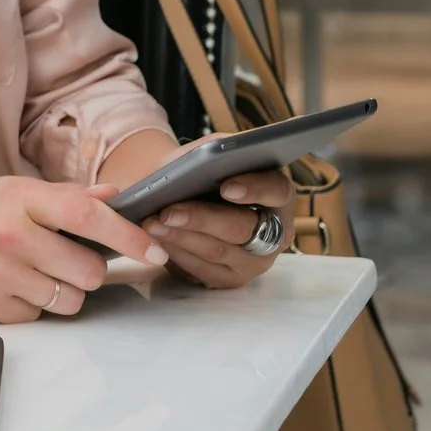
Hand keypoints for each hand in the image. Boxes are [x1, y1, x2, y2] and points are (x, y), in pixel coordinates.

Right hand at [0, 176, 172, 323]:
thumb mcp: (17, 193)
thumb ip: (68, 196)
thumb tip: (117, 196)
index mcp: (20, 198)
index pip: (86, 215)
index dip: (127, 235)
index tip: (154, 251)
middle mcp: (7, 234)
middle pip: (87, 270)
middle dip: (88, 271)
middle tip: (66, 261)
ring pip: (69, 300)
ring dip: (63, 291)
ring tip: (35, 274)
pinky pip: (39, 316)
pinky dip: (34, 305)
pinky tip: (12, 287)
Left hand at [143, 167, 294, 289]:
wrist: (186, 194)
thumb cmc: (202, 171)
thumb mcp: (210, 152)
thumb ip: (214, 152)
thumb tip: (203, 160)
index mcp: (278, 193)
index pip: (277, 191)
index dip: (254, 189)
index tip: (225, 187)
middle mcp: (277, 231)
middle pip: (241, 228)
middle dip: (201, 219)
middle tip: (167, 211)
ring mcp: (257, 260)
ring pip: (218, 251)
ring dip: (180, 237)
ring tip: (152, 223)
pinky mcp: (232, 278)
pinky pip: (203, 270)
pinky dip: (176, 254)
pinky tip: (157, 240)